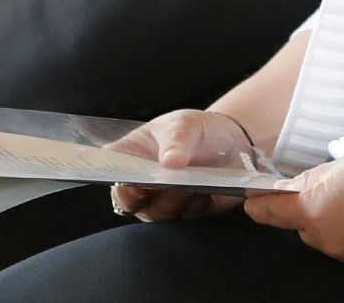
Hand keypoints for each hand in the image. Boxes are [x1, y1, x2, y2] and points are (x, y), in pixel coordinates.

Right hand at [106, 109, 259, 222]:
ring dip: (173, 201)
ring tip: (191, 183)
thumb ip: (177, 141)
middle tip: (167, 184)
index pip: (109, 166)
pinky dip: (194, 207)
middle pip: (127, 199)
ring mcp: (162, 199)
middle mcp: (142, 180)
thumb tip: (169, 163)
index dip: (110, 176)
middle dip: (144, 196)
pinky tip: (205, 191)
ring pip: (155, 213)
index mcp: (133, 152)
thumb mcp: (187, 125)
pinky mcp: (185, 213)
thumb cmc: (200, 129)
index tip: (128, 180)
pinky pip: (183, 219)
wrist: (235, 144)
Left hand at [244, 146, 343, 266]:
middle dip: (303, 206)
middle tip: (327, 180)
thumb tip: (290, 189)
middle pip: (298, 225)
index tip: (251, 194)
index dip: (258, 201)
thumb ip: (312, 178)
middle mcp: (327, 240)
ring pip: (322, 234)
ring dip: (327, 216)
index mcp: (316, 210)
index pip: (269, 212)